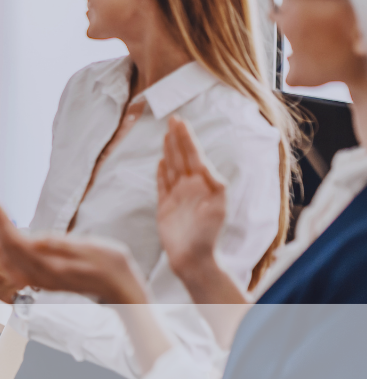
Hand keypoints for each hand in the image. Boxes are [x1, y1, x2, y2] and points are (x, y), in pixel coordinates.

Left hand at [0, 198, 146, 304]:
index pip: (15, 240)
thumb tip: (37, 241)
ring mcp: (42, 280)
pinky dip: (6, 253)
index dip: (0, 220)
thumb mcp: (92, 249)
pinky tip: (1, 245)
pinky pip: (16, 268)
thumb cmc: (112, 265)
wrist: (122, 290)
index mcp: (50, 264)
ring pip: (9, 258)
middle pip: (7, 247)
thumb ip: (62, 246)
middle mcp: (41, 274)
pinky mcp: (45, 281)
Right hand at [157, 116, 226, 282]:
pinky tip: (160, 162)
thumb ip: (215, 186)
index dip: (186, 138)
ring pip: (172, 167)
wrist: (192, 259)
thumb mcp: (218, 209)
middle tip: (172, 119)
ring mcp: (177, 196)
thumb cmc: (208, 236)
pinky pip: (162, 184)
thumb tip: (206, 167)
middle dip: (177, 138)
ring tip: (166, 135)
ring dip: (169, 151)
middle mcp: (191, 187)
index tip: (179, 122)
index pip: (193, 155)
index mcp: (204, 185)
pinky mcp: (165, 206)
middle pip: (182, 157)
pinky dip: (161, 172)